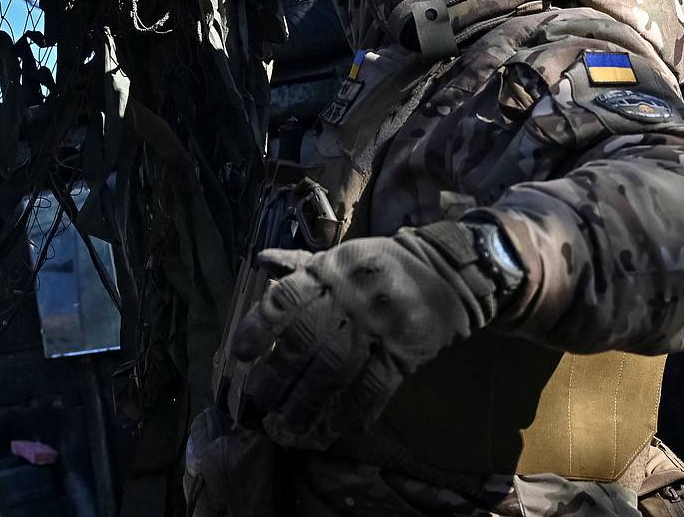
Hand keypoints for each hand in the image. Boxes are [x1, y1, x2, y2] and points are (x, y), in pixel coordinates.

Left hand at [231, 221, 505, 449]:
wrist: (443, 270)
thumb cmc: (378, 264)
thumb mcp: (338, 256)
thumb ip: (299, 264)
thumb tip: (259, 261)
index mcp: (329, 271)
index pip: (287, 298)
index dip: (260, 326)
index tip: (240, 353)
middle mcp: (350, 297)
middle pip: (306, 339)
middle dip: (278, 373)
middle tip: (258, 400)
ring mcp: (377, 325)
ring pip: (336, 368)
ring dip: (309, 401)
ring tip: (289, 425)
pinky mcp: (403, 351)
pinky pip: (375, 386)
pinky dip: (355, 409)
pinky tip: (338, 427)